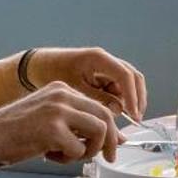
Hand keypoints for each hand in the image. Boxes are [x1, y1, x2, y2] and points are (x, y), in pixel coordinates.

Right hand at [0, 81, 120, 163]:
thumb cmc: (15, 133)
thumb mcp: (49, 119)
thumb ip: (76, 124)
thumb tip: (111, 139)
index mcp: (62, 89)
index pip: (99, 106)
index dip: (111, 128)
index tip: (113, 144)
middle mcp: (62, 95)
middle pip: (105, 115)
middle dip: (111, 140)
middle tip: (109, 157)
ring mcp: (58, 110)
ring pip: (99, 130)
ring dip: (90, 150)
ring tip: (70, 156)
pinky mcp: (52, 129)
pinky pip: (79, 149)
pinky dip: (69, 159)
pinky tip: (49, 156)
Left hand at [28, 46, 147, 120]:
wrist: (40, 65)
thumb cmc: (53, 73)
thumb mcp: (74, 89)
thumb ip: (97, 98)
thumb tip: (118, 109)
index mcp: (99, 58)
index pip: (125, 76)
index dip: (132, 96)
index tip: (133, 114)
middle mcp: (106, 60)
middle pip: (133, 77)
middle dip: (137, 98)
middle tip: (136, 118)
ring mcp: (106, 67)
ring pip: (127, 84)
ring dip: (129, 100)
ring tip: (125, 118)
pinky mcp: (103, 75)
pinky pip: (118, 88)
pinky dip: (120, 100)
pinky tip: (115, 113)